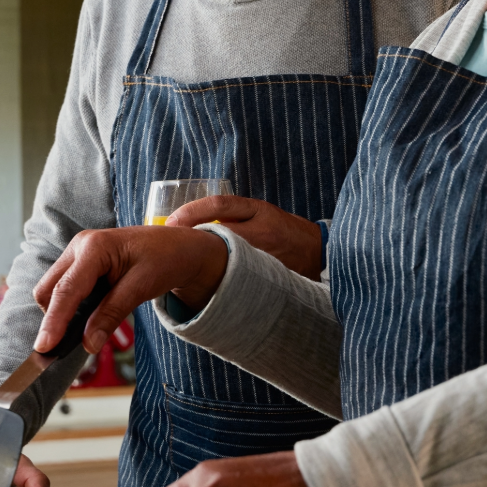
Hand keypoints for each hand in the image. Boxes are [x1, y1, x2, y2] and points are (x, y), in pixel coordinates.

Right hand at [33, 226, 228, 354]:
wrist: (179, 246)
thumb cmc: (165, 259)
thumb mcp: (142, 287)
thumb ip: (112, 314)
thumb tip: (87, 344)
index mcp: (94, 247)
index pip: (67, 290)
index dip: (54, 321)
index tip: (44, 348)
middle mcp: (79, 246)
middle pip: (49, 290)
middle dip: (53, 319)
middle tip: (64, 349)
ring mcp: (77, 254)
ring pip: (52, 291)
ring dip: (61, 314)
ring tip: (81, 333)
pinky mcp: (80, 264)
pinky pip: (64, 289)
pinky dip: (70, 308)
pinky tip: (86, 319)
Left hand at [166, 196, 324, 278]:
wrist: (318, 255)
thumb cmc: (287, 229)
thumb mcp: (262, 211)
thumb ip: (232, 212)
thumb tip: (193, 219)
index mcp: (260, 213)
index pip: (219, 206)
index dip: (191, 212)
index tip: (171, 221)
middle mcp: (260, 235)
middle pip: (214, 235)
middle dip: (188, 239)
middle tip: (168, 243)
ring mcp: (260, 258)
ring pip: (220, 259)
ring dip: (197, 260)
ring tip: (177, 262)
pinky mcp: (261, 278)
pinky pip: (230, 277)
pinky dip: (212, 277)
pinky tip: (196, 281)